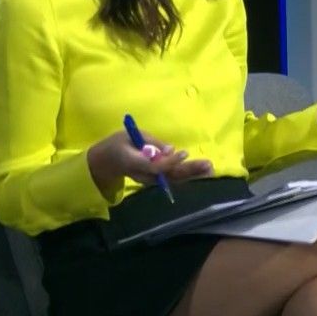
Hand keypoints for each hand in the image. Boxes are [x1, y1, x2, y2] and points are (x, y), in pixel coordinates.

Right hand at [84, 129, 212, 197]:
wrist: (106, 162)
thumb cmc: (118, 144)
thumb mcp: (130, 136)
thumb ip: (150, 142)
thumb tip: (170, 149)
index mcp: (134, 163)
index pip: (154, 167)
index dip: (169, 162)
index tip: (184, 153)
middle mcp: (144, 175)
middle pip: (168, 176)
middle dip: (188, 171)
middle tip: (207, 165)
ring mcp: (150, 179)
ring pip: (173, 179)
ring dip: (193, 174)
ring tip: (210, 168)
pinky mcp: (155, 179)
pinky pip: (173, 178)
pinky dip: (189, 175)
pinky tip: (203, 171)